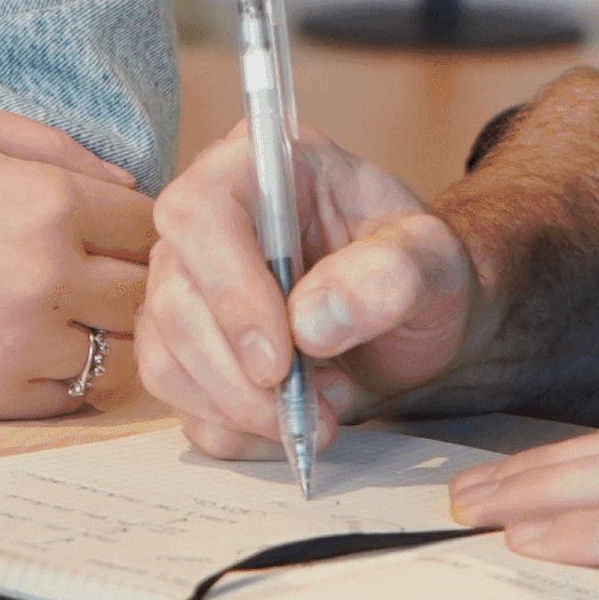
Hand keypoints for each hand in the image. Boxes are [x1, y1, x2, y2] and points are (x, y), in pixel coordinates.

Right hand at [0, 98, 153, 419]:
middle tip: (94, 271)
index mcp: (48, 201)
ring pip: (115, 348)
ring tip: (59, 310)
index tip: (113, 230)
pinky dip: (63, 372)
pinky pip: (71, 394)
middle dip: (127, 277)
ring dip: (98, 328)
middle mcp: (49, 276)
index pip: (146, 224)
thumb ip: (51, 144)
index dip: (135, 225)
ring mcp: (23, 344)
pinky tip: (27, 344)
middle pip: (142, 291)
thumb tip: (122, 182)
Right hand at [136, 118, 480, 460]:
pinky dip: (234, 431)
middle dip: (240, 374)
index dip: (229, 290)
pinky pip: (179, 403)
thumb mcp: (434, 260)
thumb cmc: (418, 269)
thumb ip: (389, 276)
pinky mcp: (185, 348)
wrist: (417, 317)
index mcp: (260, 168)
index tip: (280, 359)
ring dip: (240, 408)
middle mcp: (206, 222)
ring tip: (322, 410)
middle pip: (173, 299)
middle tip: (319, 407)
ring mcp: (185, 286)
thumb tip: (310, 322)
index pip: (200, 213)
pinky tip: (289, 423)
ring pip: (164, 359)